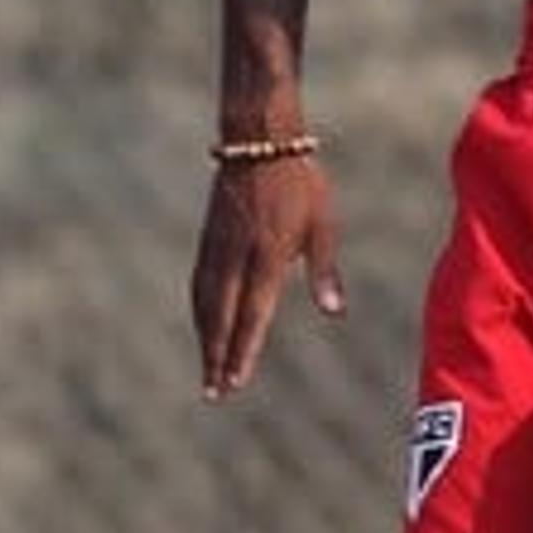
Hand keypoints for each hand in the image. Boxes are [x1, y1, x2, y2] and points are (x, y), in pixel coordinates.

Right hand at [190, 150, 344, 400]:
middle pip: (222, 317)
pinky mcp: (207, 240)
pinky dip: (199, 312)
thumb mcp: (322, 223)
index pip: (254, 313)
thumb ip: (324, 269)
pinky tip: (202, 325)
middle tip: (215, 391)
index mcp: (268, 255)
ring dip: (205, 339)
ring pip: (205, 303)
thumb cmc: (299, 181)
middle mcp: (237, 256)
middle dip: (217, 356)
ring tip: (206, 369)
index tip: (236, 380)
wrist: (256, 140)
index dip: (243, 349)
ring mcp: (217, 248)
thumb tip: (333, 312)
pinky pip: (198, 284)